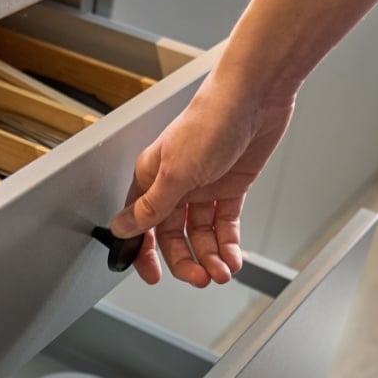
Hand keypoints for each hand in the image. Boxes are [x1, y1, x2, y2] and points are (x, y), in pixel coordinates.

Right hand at [109, 70, 295, 286]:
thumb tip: (122, 228)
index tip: (153, 276)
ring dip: (210, 256)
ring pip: (201, 234)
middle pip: (173, 235)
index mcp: (151, 178)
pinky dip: (228, 244)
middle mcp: (175, 184)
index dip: (145, 253)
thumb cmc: (210, 121)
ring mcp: (203, 186)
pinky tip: (231, 257)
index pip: (142, 225)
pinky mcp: (230, 187)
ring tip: (220, 272)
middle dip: (186, 260)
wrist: (254, 98)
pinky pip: (224, 224)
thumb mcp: (175, 172)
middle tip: (199, 278)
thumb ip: (150, 207)